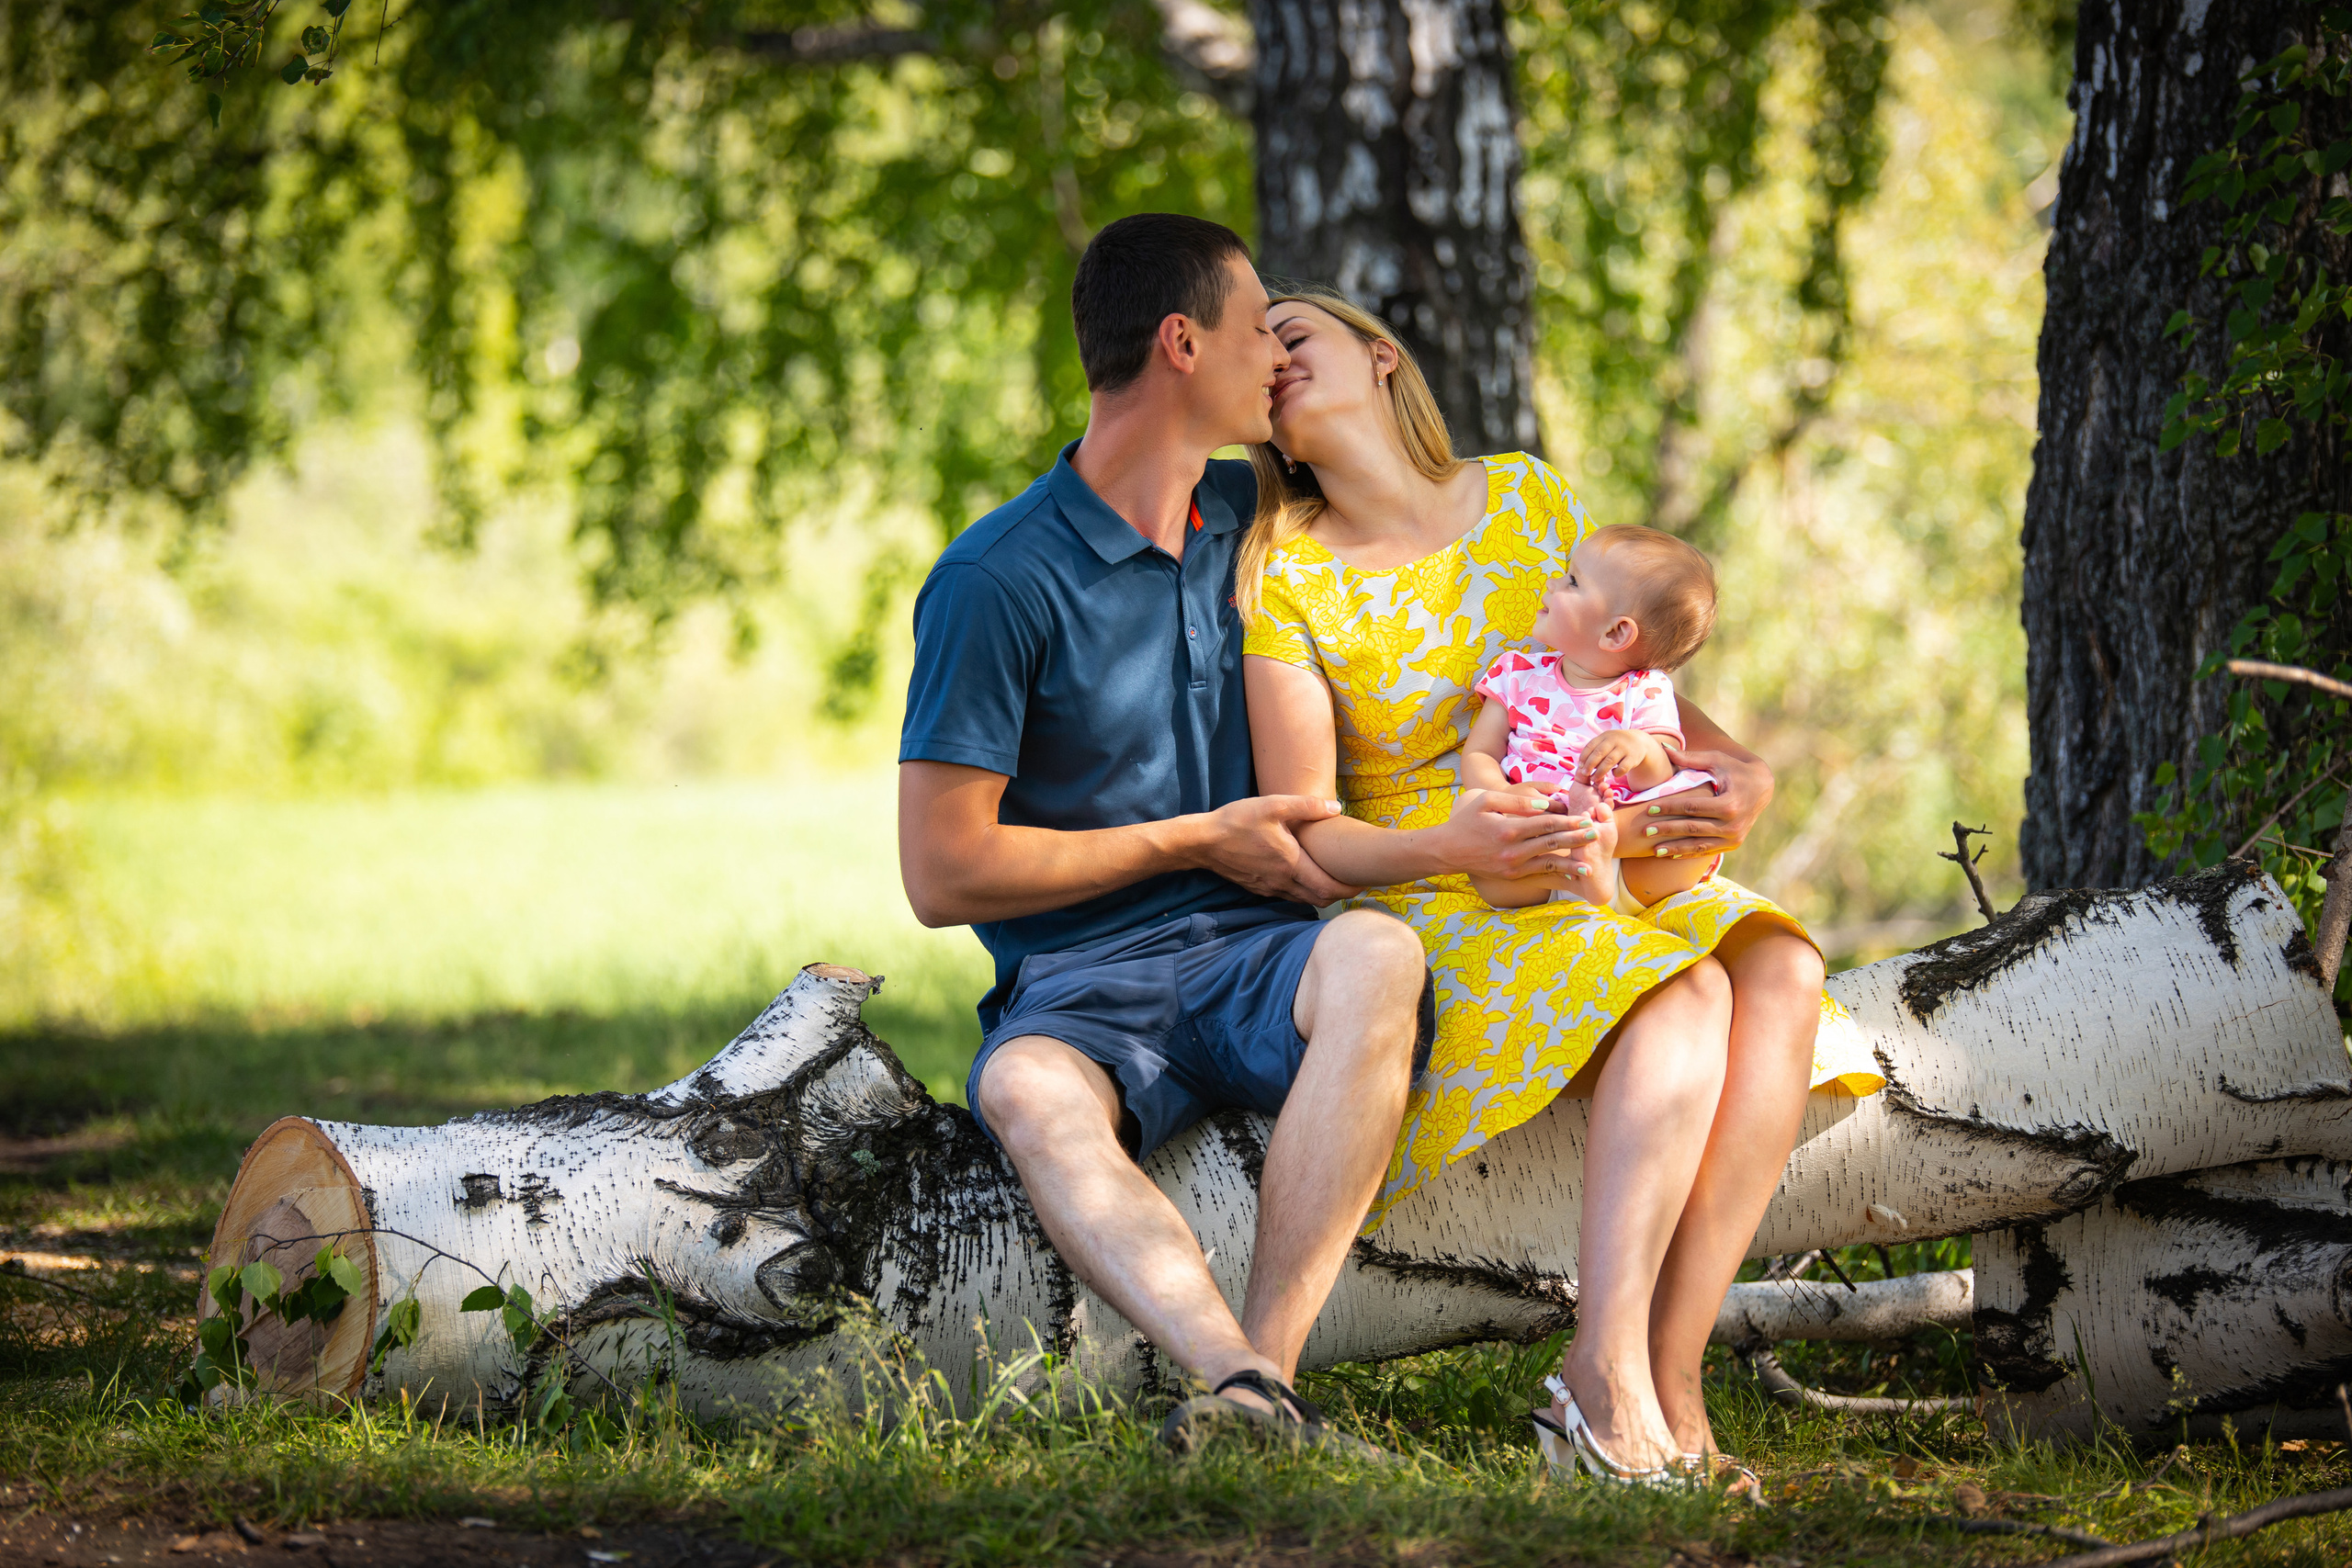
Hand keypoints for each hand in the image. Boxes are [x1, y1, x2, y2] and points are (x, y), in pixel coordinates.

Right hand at [1196, 796, 1362, 904]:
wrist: (1202, 842)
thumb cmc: (1237, 822)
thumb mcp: (1273, 806)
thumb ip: (1307, 806)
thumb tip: (1337, 809)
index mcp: (1291, 864)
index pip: (1328, 887)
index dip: (1349, 889)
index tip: (1364, 883)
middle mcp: (1282, 882)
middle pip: (1319, 899)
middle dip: (1338, 894)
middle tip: (1352, 883)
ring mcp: (1268, 888)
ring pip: (1303, 899)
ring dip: (1320, 893)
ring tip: (1331, 879)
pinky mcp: (1257, 887)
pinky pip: (1287, 895)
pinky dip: (1302, 891)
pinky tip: (1302, 875)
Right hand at [1438, 784, 1604, 879]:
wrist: (1447, 850)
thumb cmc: (1466, 820)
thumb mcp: (1486, 802)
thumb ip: (1515, 803)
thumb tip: (1545, 804)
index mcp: (1508, 829)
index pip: (1545, 824)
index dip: (1568, 821)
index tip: (1586, 818)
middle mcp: (1513, 850)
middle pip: (1552, 843)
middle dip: (1576, 839)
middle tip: (1596, 834)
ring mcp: (1513, 865)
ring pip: (1548, 862)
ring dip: (1571, 862)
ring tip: (1590, 862)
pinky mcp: (1512, 875)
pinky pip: (1539, 873)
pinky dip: (1557, 873)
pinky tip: (1572, 874)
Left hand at [1576, 728, 1646, 787]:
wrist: (1639, 741)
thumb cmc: (1617, 744)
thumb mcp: (1606, 741)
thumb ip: (1595, 749)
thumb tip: (1581, 764)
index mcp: (1605, 736)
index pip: (1591, 746)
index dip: (1584, 757)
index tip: (1580, 767)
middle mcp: (1615, 740)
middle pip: (1599, 753)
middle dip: (1590, 765)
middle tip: (1584, 774)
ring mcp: (1624, 748)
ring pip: (1609, 761)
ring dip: (1600, 771)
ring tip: (1594, 778)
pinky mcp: (1633, 758)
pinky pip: (1622, 768)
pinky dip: (1616, 773)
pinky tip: (1613, 774)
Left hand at [1634, 744, 1773, 859]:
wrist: (1764, 787)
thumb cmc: (1736, 769)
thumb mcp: (1716, 760)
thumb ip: (1690, 758)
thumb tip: (1662, 748)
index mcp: (1729, 804)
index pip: (1691, 807)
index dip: (1669, 808)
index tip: (1649, 807)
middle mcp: (1733, 824)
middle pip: (1692, 828)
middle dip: (1667, 829)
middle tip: (1645, 829)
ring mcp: (1734, 837)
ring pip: (1698, 845)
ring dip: (1674, 848)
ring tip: (1653, 849)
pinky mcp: (1734, 844)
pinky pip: (1707, 850)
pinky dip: (1688, 853)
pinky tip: (1670, 854)